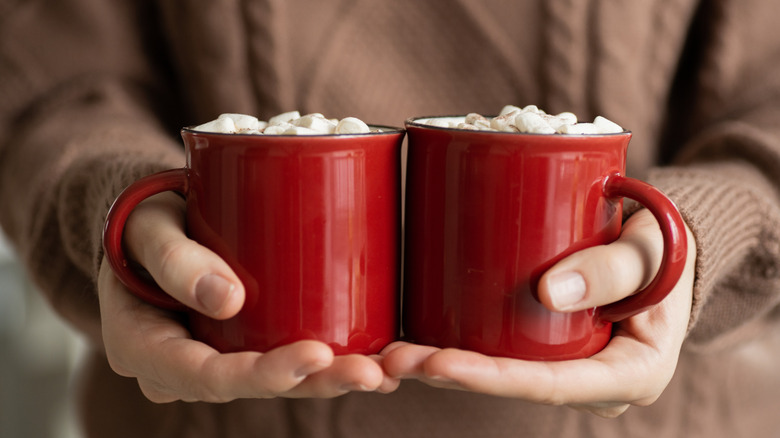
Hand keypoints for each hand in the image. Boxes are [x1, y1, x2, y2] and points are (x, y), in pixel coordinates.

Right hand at [98, 193, 398, 402]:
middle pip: (258, 386)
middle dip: (320, 382)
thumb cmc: (143, 224)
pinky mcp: (252, 343)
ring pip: (284, 380)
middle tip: (374, 373)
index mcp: (149, 350)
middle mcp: (190, 367)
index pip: (209, 376)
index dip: (266, 373)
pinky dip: (339, 362)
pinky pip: (294, 359)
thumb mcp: (146, 228)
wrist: (151, 230)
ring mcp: (223, 358)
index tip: (318, 354)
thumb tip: (228, 299)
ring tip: (393, 370)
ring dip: (340, 377)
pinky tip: (386, 362)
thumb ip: (174, 258)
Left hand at [382, 209, 695, 417]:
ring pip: (503, 374)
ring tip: (390, 354)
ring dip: (444, 366)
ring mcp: (571, 366)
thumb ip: (612, 268)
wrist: (666, 247)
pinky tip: (417, 337)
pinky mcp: (552, 347)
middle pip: (515, 385)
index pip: (550, 386)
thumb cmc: (666, 246)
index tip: (439, 364)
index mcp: (630, 374)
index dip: (492, 379)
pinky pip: (504, 354)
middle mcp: (595, 381)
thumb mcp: (652, 250)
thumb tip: (547, 292)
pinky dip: (461, 347)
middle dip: (451, 375)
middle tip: (394, 359)